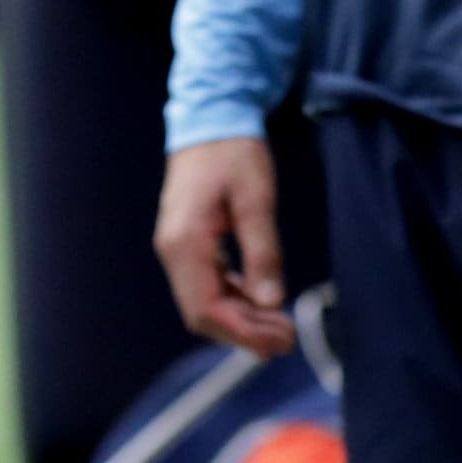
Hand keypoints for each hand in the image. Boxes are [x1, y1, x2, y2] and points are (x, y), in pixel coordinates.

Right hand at [156, 138, 300, 357]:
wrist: (211, 120)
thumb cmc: (234, 154)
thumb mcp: (256, 200)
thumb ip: (263, 252)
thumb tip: (271, 302)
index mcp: (185, 243)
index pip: (206, 309)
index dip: (241, 333)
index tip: (277, 343)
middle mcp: (174, 251)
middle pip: (203, 313)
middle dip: (244, 332)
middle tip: (287, 340)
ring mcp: (178, 248)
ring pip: (205, 301)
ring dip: (242, 318)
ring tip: (281, 326)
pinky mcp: (189, 243)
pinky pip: (208, 283)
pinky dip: (234, 298)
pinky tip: (261, 300)